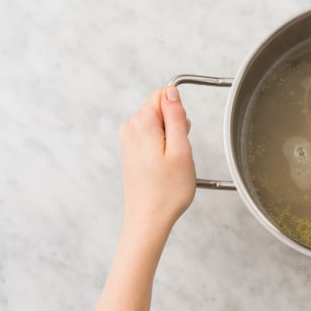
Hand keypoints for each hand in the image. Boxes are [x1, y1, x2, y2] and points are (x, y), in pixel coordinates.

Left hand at [118, 86, 195, 232]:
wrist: (148, 219)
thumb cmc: (167, 191)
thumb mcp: (181, 149)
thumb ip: (176, 116)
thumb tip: (172, 92)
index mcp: (142, 124)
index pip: (164, 95)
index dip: (179, 113)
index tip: (182, 134)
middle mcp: (130, 128)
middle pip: (160, 110)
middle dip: (176, 127)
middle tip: (179, 153)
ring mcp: (128, 140)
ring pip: (158, 124)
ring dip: (171, 139)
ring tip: (172, 163)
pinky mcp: (130, 151)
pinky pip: (152, 137)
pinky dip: (162, 148)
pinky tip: (164, 167)